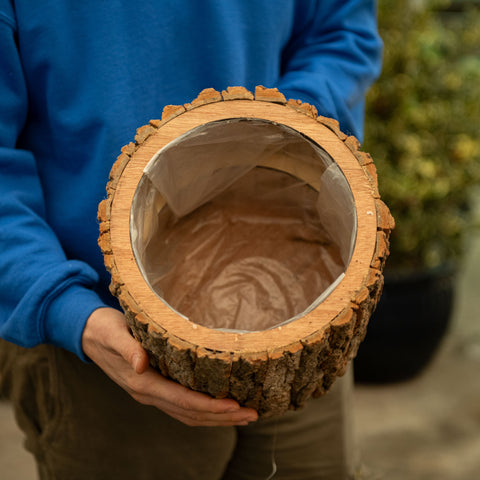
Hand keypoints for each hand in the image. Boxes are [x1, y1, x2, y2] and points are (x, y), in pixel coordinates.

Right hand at [82, 307, 257, 426]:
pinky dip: (203, 411)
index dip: (209, 405)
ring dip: (216, 418)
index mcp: (141, 382)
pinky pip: (182, 406)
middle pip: (190, 413)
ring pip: (188, 414)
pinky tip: (219, 408)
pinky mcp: (154, 387)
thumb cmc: (104, 328)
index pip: (182, 400)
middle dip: (222, 416)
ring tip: (243, 416)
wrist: (88, 332)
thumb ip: (128, 348)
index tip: (234, 406)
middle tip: (252, 415)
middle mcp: (148, 393)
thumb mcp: (115, 333)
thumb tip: (141, 365)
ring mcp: (151, 393)